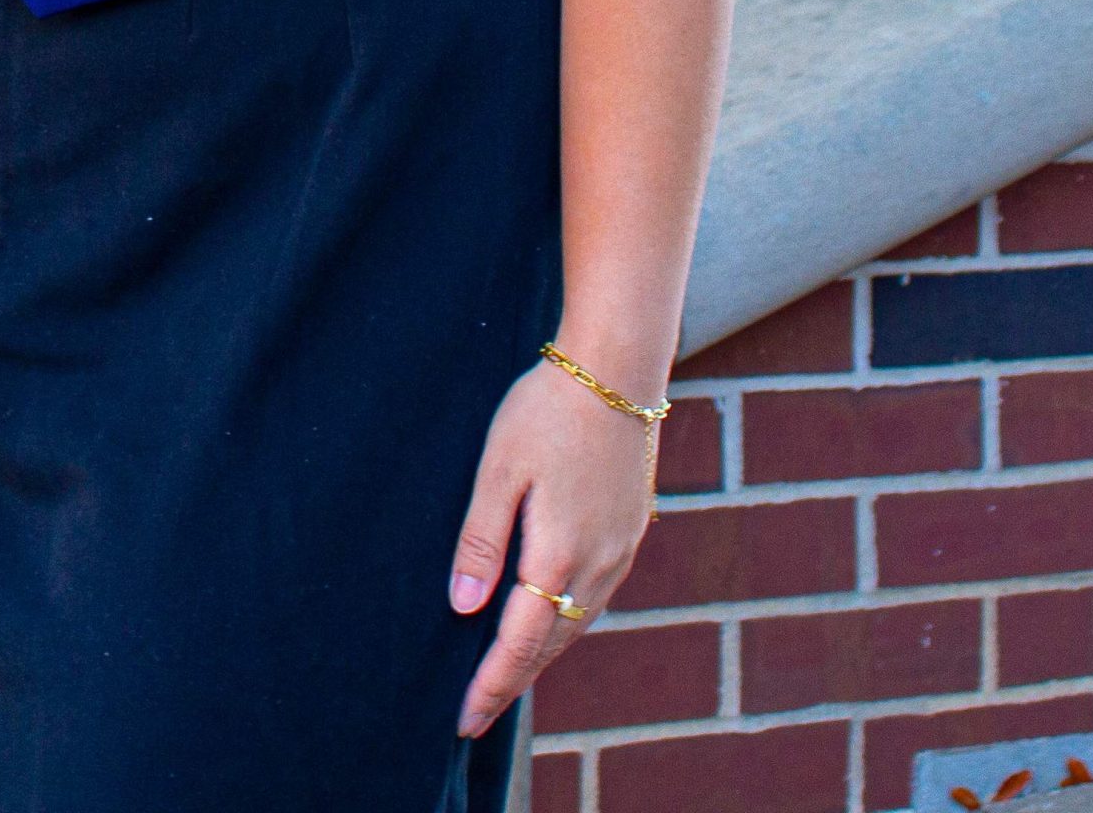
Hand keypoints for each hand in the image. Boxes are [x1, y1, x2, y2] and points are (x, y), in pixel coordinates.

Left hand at [447, 352, 658, 739]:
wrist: (617, 370)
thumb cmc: (547, 411)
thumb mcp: (499, 469)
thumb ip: (481, 542)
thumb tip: (463, 610)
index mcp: (558, 555)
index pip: (519, 644)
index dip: (490, 685)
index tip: (463, 720)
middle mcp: (597, 565)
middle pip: (550, 645)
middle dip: (512, 681)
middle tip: (476, 712)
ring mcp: (619, 551)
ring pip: (575, 624)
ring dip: (540, 655)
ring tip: (505, 676)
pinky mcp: (629, 532)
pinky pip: (593, 598)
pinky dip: (565, 623)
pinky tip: (547, 620)